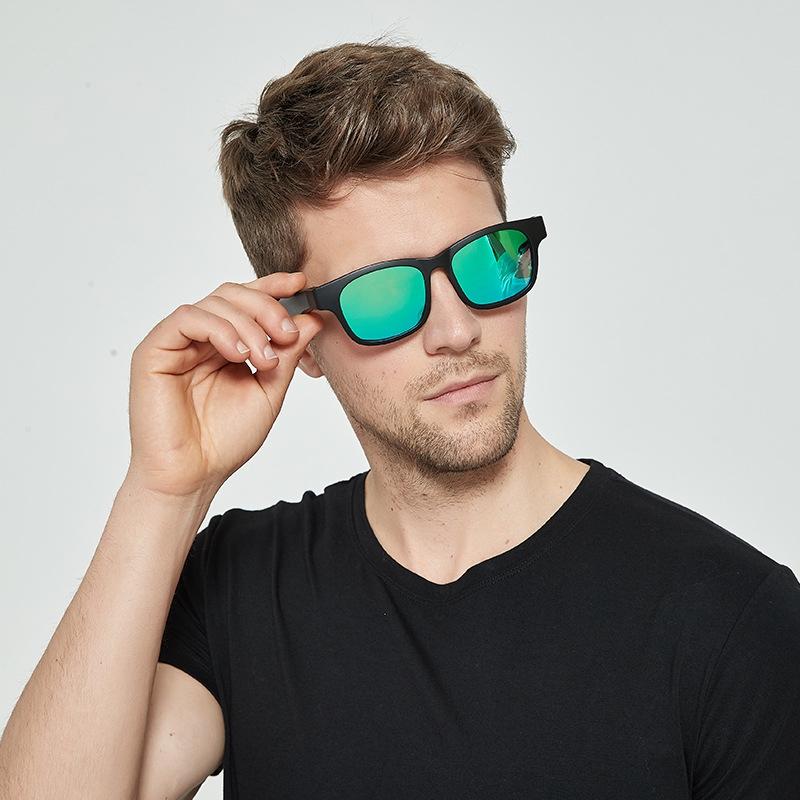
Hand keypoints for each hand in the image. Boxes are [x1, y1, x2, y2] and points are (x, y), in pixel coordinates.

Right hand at [125, 272, 322, 497]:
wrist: (195, 475)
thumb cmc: (225, 440)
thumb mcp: (269, 391)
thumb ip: (287, 355)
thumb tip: (312, 318)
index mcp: (225, 344)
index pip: (247, 302)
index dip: (273, 287)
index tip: (301, 284)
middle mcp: (200, 338)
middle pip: (233, 294)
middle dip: (267, 307)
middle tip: (288, 333)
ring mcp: (176, 341)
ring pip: (214, 302)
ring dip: (248, 324)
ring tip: (263, 360)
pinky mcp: (154, 349)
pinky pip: (188, 318)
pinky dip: (220, 329)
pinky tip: (238, 354)